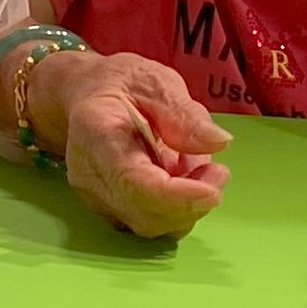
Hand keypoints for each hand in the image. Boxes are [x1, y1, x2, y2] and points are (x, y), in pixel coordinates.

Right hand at [39, 49, 230, 238]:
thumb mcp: (156, 82)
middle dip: (191, 203)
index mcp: (97, 135)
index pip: (133, 182)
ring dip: (188, 207)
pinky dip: (177, 209)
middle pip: (144, 213)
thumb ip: (184, 113)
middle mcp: (90, 175)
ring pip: (150, 225)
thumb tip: (218, 142)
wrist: (88, 96)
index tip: (213, 190)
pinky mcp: (111, 209)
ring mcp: (97, 197)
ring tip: (201, 168)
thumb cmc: (122, 85)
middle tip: (218, 172)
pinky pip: (150, 222)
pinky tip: (184, 179)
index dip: (176, 196)